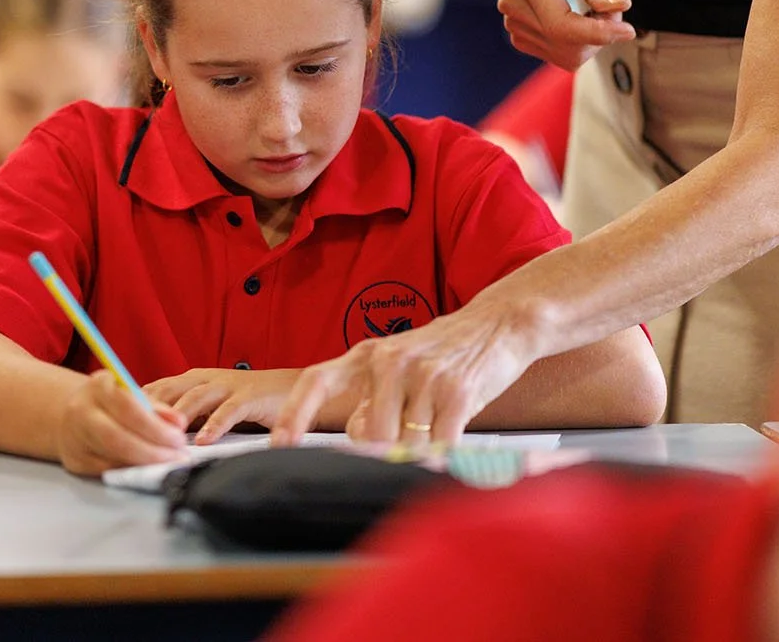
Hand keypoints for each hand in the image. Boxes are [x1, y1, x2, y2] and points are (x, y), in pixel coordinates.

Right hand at [55, 371, 189, 476]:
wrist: (70, 416)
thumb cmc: (107, 403)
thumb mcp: (129, 394)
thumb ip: (154, 407)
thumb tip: (178, 423)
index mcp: (98, 388)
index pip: (128, 408)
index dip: (155, 427)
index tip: (178, 438)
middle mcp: (82, 412)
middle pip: (117, 437)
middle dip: (152, 451)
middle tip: (177, 457)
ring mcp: (75, 438)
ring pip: (112, 457)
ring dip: (145, 464)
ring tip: (168, 464)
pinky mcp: (76, 461)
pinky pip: (107, 470)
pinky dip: (131, 471)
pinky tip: (147, 469)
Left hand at [145, 368, 304, 442]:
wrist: (287, 390)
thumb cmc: (244, 401)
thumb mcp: (209, 405)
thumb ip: (184, 415)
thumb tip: (150, 436)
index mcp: (193, 380)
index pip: (157, 389)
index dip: (136, 403)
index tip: (115, 421)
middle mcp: (205, 378)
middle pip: (169, 391)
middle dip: (149, 410)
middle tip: (129, 431)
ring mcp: (226, 386)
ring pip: (194, 399)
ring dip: (178, 420)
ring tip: (164, 440)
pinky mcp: (249, 397)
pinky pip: (228, 411)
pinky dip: (215, 425)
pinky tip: (204, 441)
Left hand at [274, 296, 540, 446]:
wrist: (499, 325)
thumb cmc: (445, 355)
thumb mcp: (398, 367)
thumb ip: (371, 400)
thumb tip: (358, 438)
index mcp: (366, 355)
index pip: (316, 381)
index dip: (294, 414)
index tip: (278, 445)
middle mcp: (388, 361)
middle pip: (370, 437)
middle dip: (388, 452)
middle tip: (411, 437)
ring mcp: (422, 375)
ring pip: (406, 445)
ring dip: (422, 449)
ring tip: (439, 422)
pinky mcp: (457, 392)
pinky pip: (440, 445)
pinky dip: (446, 453)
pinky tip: (455, 434)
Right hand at [493, 0, 634, 69]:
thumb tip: (620, 6)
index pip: (562, 26)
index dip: (600, 34)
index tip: (628, 29)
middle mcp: (513, 6)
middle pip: (566, 47)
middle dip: (599, 35)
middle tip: (611, 8)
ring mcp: (512, 23)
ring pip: (564, 56)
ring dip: (589, 40)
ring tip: (593, 9)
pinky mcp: (518, 33)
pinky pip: (556, 54)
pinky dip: (576, 43)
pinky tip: (579, 18)